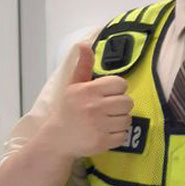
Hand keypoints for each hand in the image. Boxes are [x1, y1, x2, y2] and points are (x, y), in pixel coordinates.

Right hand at [44, 42, 133, 157]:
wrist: (56, 139)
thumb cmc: (68, 110)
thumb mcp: (73, 85)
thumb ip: (83, 65)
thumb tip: (84, 44)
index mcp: (88, 90)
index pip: (121, 84)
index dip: (117, 90)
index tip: (108, 95)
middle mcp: (94, 107)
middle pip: (127, 102)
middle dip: (120, 106)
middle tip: (108, 109)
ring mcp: (99, 125)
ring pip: (127, 119)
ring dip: (120, 121)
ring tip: (106, 121)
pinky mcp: (102, 141)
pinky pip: (123, 135)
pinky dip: (117, 135)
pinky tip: (105, 132)